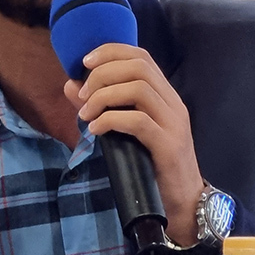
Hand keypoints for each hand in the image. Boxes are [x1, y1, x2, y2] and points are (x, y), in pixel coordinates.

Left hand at [63, 43, 203, 246]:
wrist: (183, 202)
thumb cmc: (152, 165)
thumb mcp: (125, 131)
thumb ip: (100, 105)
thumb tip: (70, 85)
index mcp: (165, 95)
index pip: (142, 56)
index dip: (111, 51)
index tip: (84, 62)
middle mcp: (173, 103)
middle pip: (139, 67)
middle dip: (103, 74)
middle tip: (82, 95)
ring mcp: (174, 124)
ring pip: (139, 89)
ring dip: (104, 96)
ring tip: (86, 114)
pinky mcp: (168, 146)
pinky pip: (138, 121)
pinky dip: (111, 120)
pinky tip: (96, 130)